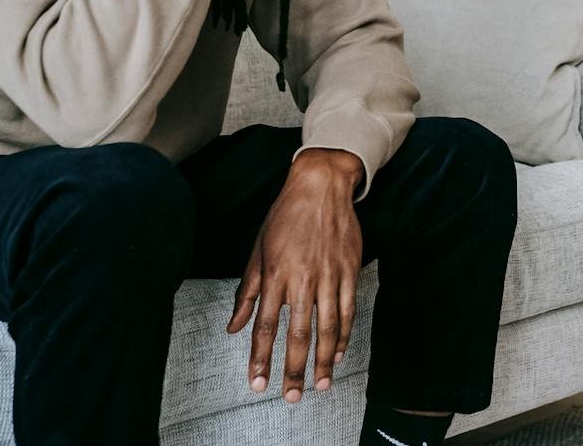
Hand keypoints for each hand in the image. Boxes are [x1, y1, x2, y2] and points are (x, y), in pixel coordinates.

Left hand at [227, 149, 363, 402]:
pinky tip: (339, 352)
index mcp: (275, 273)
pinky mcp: (349, 269)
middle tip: (293, 396)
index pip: (265, 325)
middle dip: (295, 369)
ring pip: (328, 326)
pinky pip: (348, 309)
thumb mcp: (258, 250)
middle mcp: (302, 278)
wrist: (321, 186)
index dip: (261, 357)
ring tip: (320, 384)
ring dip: (324, 359)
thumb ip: (247, 292)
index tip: (258, 382)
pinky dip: (344, 334)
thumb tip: (233, 327)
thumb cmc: (285, 216)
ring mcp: (329, 274)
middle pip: (299, 333)